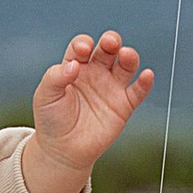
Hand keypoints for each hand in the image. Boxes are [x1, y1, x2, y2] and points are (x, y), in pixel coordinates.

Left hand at [22, 31, 153, 192]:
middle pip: (108, 49)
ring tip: (127, 55)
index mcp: (75, 66)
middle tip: (110, 42)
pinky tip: (147, 75)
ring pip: (126, 65)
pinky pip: (138, 91)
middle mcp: (95, 73)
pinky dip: (145, 82)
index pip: (82, 46)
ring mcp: (111, 88)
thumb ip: (55, 77)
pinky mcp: (124, 106)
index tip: (82, 51)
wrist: (63, 150)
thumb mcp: (45, 95)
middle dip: (111, 41)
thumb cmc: (51, 120)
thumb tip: (74, 65)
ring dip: (129, 56)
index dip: (84, 44)